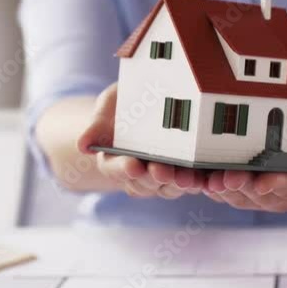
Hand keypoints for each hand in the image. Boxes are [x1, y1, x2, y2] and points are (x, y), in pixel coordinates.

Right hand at [77, 83, 206, 198]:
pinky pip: (189, 184)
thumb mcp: (109, 105)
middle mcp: (136, 174)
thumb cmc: (125, 101)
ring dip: (176, 184)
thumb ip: (97, 124)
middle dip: (153, 178)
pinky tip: (204, 177)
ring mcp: (161, 177)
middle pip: (143, 184)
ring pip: (166, 189)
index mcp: (113, 160)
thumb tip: (82, 144)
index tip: (132, 164)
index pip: (115, 169)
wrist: (150, 99)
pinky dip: (197, 183)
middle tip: (162, 170)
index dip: (122, 169)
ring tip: (186, 177)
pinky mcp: (184, 174)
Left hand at [202, 108, 286, 211]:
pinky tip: (200, 178)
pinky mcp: (242, 192)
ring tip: (209, 180)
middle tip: (226, 178)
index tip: (264, 181)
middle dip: (243, 187)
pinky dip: (213, 188)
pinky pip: (226, 194)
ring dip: (224, 191)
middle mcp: (284, 194)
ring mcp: (262, 196)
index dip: (279, 184)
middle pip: (262, 196)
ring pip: (241, 199)